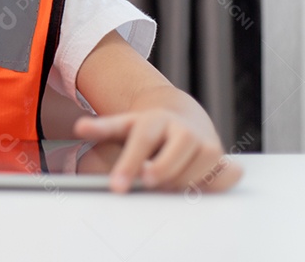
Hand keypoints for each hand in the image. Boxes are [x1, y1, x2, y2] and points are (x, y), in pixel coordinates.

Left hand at [75, 110, 241, 192]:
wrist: (181, 117)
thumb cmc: (147, 128)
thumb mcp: (123, 125)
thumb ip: (102, 128)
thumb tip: (80, 127)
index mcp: (155, 120)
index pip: (141, 141)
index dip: (129, 164)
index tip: (117, 186)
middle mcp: (183, 129)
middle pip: (174, 155)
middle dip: (160, 173)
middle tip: (147, 184)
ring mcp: (206, 142)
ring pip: (199, 167)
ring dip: (181, 182)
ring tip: (165, 186)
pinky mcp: (222, 158)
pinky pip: (225, 176)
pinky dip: (213, 184)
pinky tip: (196, 187)